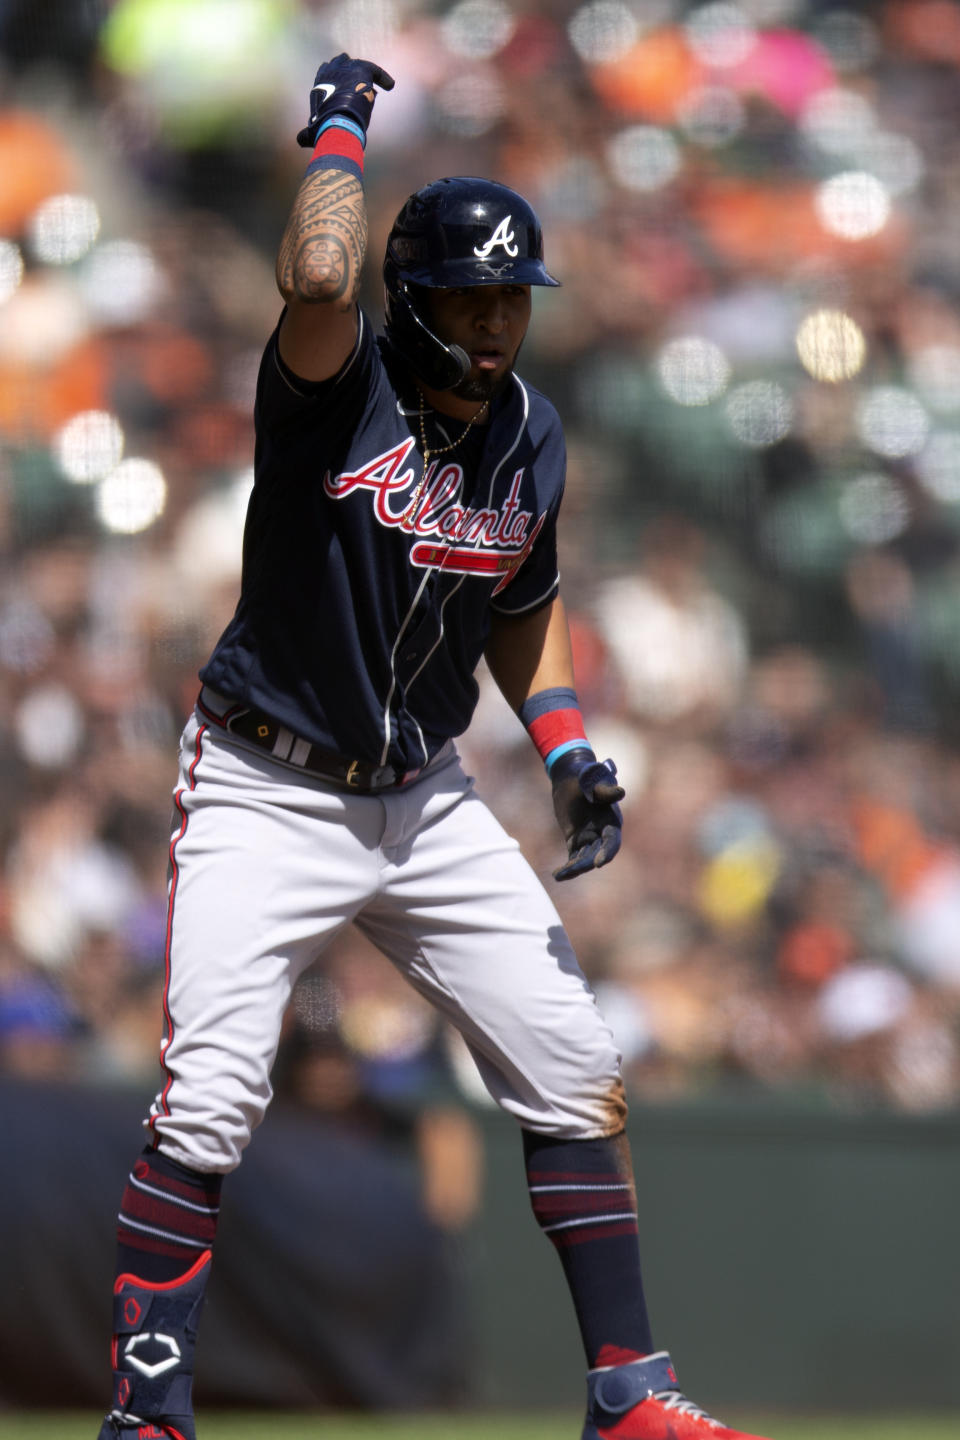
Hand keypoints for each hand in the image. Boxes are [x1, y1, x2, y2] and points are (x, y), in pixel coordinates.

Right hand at [296, 53, 394, 147]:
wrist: (336, 121)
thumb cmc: (324, 128)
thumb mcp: (312, 130)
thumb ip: (306, 133)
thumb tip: (299, 141)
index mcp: (319, 81)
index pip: (326, 70)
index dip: (335, 74)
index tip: (342, 81)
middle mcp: (332, 70)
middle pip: (341, 62)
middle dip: (349, 67)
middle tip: (358, 74)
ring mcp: (347, 68)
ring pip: (358, 64)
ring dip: (365, 71)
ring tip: (373, 81)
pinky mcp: (361, 69)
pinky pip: (375, 70)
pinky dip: (383, 78)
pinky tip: (390, 86)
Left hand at [551, 749, 624, 881]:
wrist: (570, 777)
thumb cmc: (586, 775)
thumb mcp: (594, 780)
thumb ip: (604, 790)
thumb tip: (620, 792)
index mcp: (611, 820)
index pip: (612, 840)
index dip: (607, 852)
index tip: (599, 863)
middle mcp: (603, 833)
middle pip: (597, 853)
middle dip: (586, 863)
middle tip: (572, 870)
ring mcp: (589, 838)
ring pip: (584, 858)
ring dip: (574, 868)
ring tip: (559, 875)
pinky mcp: (575, 840)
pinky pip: (573, 857)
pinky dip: (567, 867)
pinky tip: (557, 875)